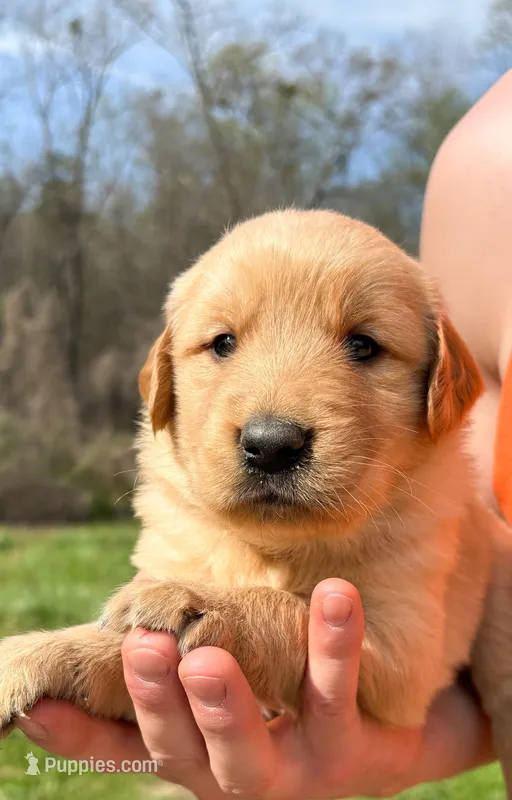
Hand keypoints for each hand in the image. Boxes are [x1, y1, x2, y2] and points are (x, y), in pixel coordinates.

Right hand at [12, 579, 493, 798]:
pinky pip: (339, 691)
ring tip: (208, 657)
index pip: (127, 749)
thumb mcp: (213, 708)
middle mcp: (234, 778)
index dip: (79, 736)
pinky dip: (334, 643)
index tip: (38, 707)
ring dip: (228, 705)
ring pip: (254, 748)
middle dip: (160, 704)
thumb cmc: (275, 714)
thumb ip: (165, 685)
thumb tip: (88, 652)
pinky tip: (335, 593)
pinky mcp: (352, 747)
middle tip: (143, 652)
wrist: (377, 748)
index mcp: (194, 759)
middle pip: (185, 751)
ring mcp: (295, 771)